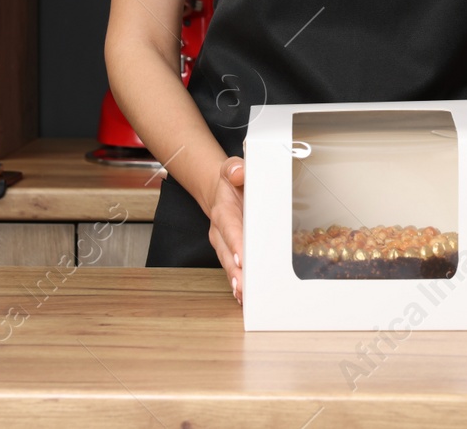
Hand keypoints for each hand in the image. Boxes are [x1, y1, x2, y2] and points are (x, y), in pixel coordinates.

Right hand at [206, 156, 245, 303]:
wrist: (223, 190)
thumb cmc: (234, 181)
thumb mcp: (232, 168)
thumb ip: (235, 168)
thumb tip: (238, 173)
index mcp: (223, 211)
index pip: (229, 228)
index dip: (235, 243)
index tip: (242, 258)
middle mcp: (221, 232)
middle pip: (228, 254)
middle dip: (236, 272)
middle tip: (244, 287)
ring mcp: (225, 245)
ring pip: (230, 266)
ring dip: (237, 282)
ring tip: (245, 297)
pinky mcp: (232, 253)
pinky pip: (235, 270)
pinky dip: (239, 284)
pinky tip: (245, 298)